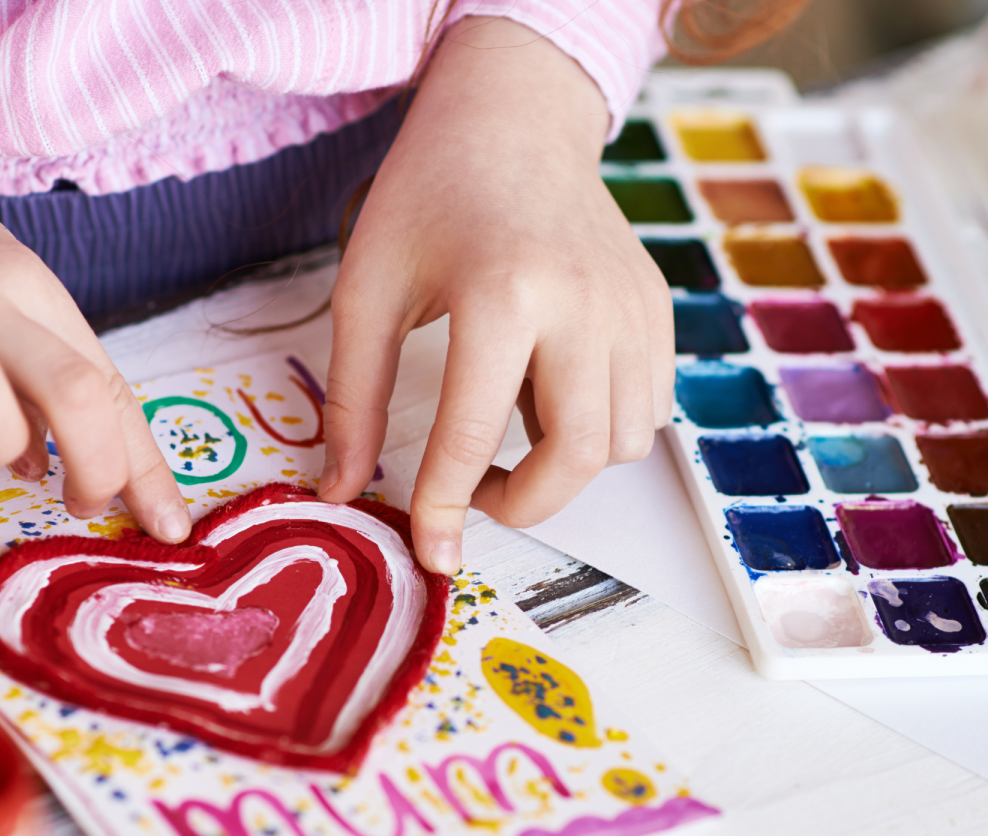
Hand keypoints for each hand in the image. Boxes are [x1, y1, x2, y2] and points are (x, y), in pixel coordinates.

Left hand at [321, 16, 673, 574]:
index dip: (445, 510)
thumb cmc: (430, 195)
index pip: (474, 438)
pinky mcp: (655, 311)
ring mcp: (632, 309)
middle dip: (523, 505)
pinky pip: (646, 411)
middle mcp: (585, 305)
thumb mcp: (368, 287)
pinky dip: (601, 431)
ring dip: (564, 466)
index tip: (432, 552)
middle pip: (576, 459)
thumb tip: (342, 489)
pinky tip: (554, 392)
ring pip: (621, 446)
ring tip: (514, 418)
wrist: (513, 120)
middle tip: (476, 493)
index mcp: (504, 294)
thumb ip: (353, 396)